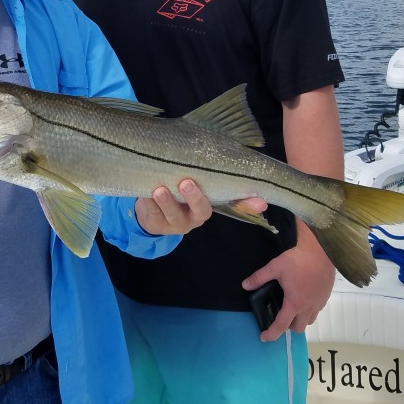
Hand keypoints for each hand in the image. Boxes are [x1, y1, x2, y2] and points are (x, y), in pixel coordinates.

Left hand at [135, 180, 264, 235]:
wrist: (151, 211)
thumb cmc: (179, 194)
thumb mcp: (198, 187)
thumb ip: (218, 184)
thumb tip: (258, 191)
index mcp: (208, 207)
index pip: (231, 204)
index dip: (245, 204)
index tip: (258, 199)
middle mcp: (194, 218)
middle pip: (200, 212)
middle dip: (195, 198)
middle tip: (187, 182)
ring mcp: (174, 222)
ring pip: (172, 214)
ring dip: (166, 202)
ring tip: (160, 189)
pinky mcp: (154, 222)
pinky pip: (151, 212)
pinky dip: (148, 201)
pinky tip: (145, 190)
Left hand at [242, 221, 335, 340]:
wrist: (320, 251)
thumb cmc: (298, 260)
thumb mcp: (275, 267)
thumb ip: (259, 278)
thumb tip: (245, 285)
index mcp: (294, 303)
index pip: (281, 325)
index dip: (271, 334)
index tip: (264, 337)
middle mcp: (308, 307)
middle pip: (298, 328)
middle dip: (288, 327)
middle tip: (280, 316)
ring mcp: (318, 303)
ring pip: (309, 321)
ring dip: (300, 319)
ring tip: (293, 307)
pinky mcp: (326, 296)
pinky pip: (317, 310)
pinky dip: (309, 309)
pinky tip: (304, 297)